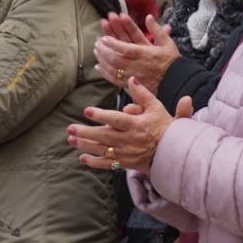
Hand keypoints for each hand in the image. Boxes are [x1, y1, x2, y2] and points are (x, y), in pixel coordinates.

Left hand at [67, 80, 192, 171]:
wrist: (172, 152)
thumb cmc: (164, 127)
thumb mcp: (156, 107)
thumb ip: (142, 94)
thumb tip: (131, 78)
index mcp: (137, 125)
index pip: (116, 120)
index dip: (101, 116)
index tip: (87, 111)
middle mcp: (130, 140)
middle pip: (105, 136)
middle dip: (86, 132)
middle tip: (70, 128)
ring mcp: (127, 153)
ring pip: (103, 150)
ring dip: (86, 145)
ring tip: (71, 140)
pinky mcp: (125, 163)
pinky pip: (108, 164)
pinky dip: (94, 162)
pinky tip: (82, 158)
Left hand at [95, 13, 178, 91]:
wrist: (177, 81)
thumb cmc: (172, 62)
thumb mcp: (167, 43)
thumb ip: (157, 30)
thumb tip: (148, 17)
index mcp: (145, 54)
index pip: (126, 48)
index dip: (113, 43)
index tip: (104, 38)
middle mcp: (137, 66)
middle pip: (115, 58)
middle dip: (104, 50)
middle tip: (97, 43)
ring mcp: (133, 76)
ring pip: (113, 69)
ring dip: (102, 59)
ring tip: (95, 51)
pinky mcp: (131, 84)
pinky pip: (115, 80)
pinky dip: (105, 73)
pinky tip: (98, 67)